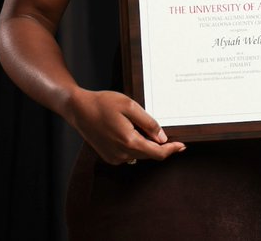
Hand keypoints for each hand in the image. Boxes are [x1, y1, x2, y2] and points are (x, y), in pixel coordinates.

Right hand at [67, 88, 186, 164]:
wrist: (79, 109)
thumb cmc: (103, 103)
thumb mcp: (130, 106)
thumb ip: (148, 123)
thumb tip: (162, 138)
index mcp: (129, 142)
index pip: (158, 153)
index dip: (172, 150)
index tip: (182, 146)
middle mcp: (122, 154)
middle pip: (150, 154)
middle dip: (159, 145)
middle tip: (163, 131)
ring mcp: (114, 157)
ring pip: (139, 155)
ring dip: (145, 144)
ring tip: (137, 125)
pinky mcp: (109, 157)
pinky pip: (129, 154)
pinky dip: (134, 145)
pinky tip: (128, 130)